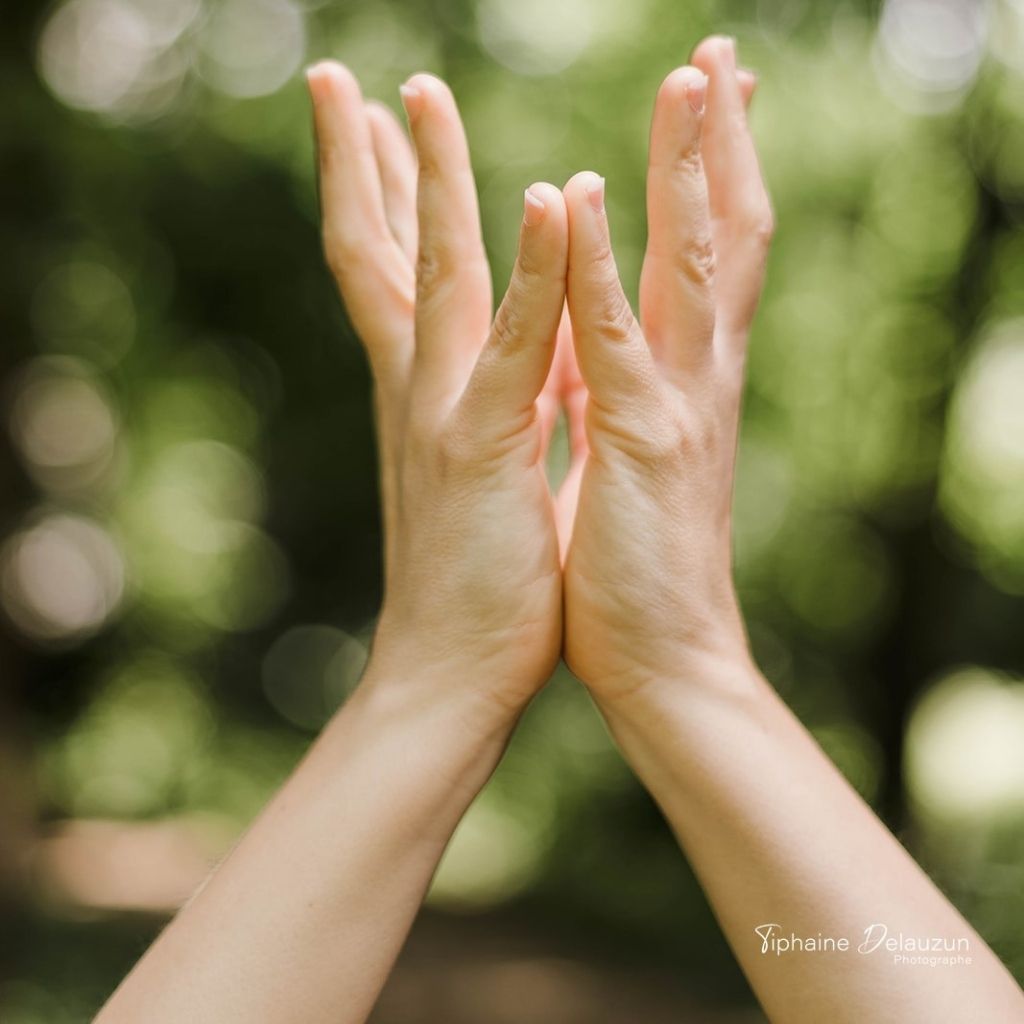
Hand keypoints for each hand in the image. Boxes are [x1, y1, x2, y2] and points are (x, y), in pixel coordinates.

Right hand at [307, 64, 568, 713]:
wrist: (450, 675)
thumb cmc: (478, 581)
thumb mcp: (483, 474)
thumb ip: (490, 407)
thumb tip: (511, 365)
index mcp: (429, 394)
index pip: (398, 276)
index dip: (381, 200)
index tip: (372, 129)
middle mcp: (421, 389)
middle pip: (386, 253)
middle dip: (366, 161)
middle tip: (340, 78)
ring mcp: (446, 414)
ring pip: (434, 275)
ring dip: (428, 178)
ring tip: (414, 92)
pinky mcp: (484, 450)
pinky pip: (517, 346)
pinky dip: (531, 271)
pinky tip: (545, 196)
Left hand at [561, 37, 771, 700]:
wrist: (663, 660)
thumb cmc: (633, 564)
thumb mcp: (624, 460)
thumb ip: (617, 395)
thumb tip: (596, 355)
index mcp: (680, 381)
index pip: (703, 259)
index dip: (709, 181)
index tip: (705, 108)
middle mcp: (694, 379)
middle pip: (721, 236)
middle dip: (721, 143)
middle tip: (719, 55)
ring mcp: (674, 406)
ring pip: (689, 264)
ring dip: (689, 168)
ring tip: (693, 78)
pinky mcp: (640, 445)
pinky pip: (613, 341)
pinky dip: (602, 267)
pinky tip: (586, 195)